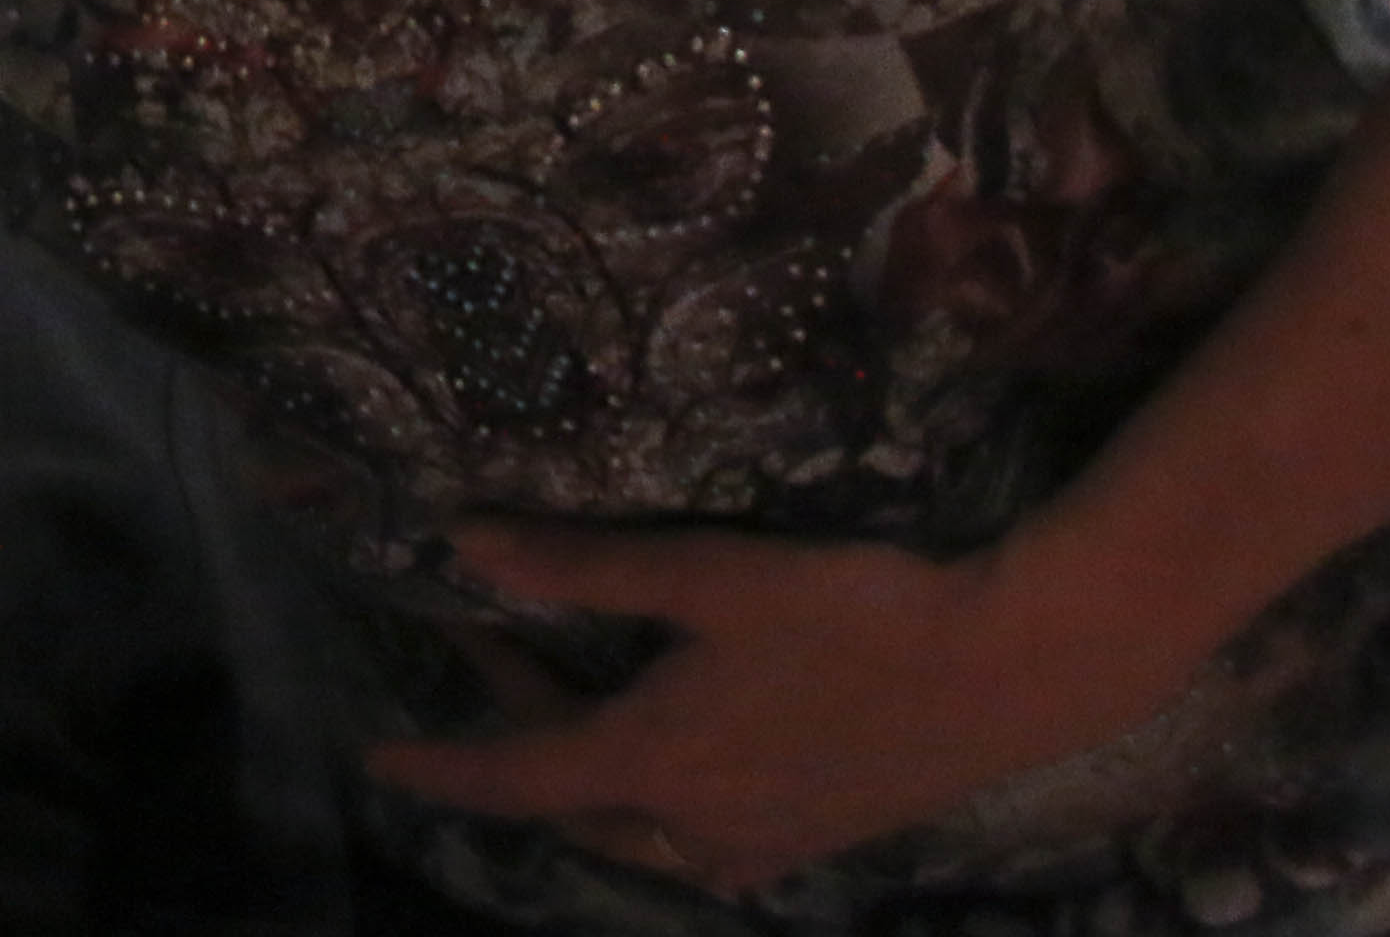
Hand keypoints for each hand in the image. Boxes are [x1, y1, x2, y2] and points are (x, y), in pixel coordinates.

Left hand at [367, 519, 1209, 896]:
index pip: (516, 777)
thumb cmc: (852, 609)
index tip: (376, 755)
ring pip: (643, 836)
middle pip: (574, 803)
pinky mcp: (822, 838)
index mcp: (654, 761)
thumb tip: (462, 541)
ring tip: (569, 712)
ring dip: (591, 784)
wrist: (1013, 667)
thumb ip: (579, 566)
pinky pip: (712, 848)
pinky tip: (680, 769)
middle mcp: (699, 823)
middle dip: (517, 744)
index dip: (439, 764)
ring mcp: (767, 842)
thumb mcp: (706, 573)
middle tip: (490, 659)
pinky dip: (665, 812)